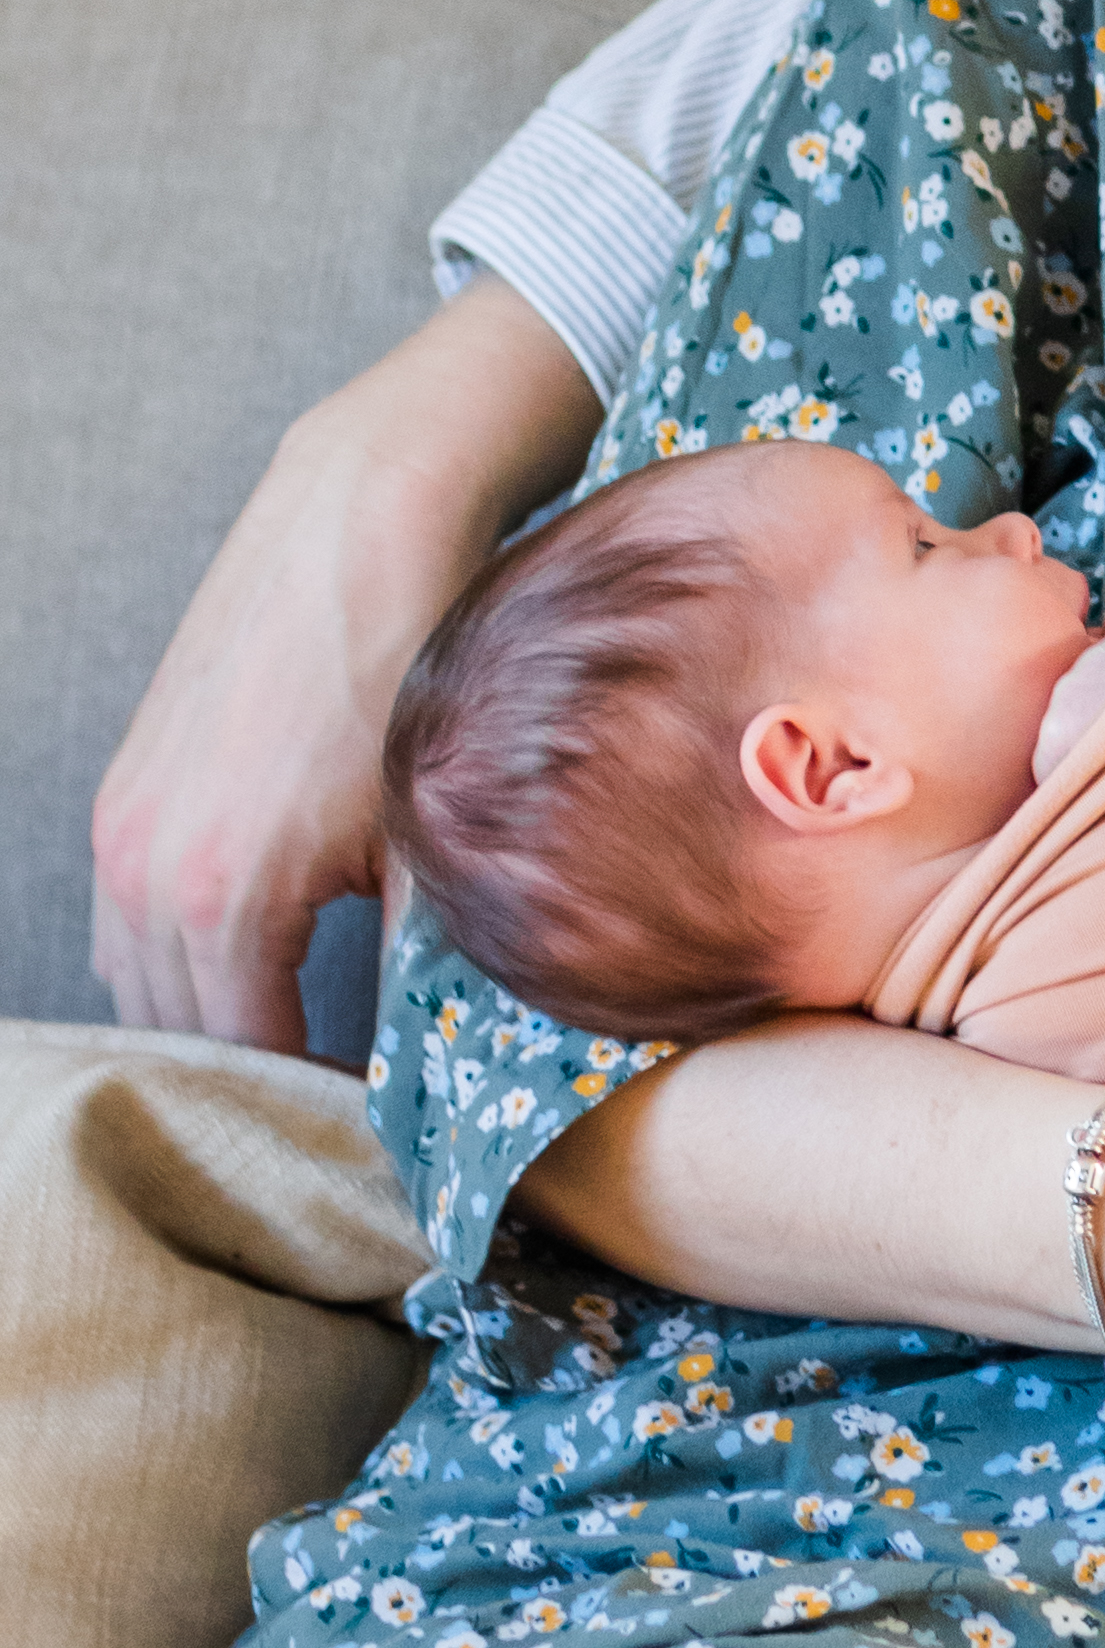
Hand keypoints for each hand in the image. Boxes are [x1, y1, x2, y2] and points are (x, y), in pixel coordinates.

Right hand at [91, 279, 599, 1046]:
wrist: (366, 516)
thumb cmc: (415, 664)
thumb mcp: (429, 833)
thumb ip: (422, 962)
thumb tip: (436, 1062)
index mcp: (221, 898)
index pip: (252, 1060)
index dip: (316, 1105)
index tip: (373, 1131)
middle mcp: (146, 869)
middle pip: (183, 1034)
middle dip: (253, 1079)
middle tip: (330, 1108)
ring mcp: (123, 825)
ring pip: (141, 980)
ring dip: (206, 1022)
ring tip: (293, 1052)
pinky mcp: (128, 785)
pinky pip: (126, 916)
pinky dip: (175, 959)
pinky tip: (244, 969)